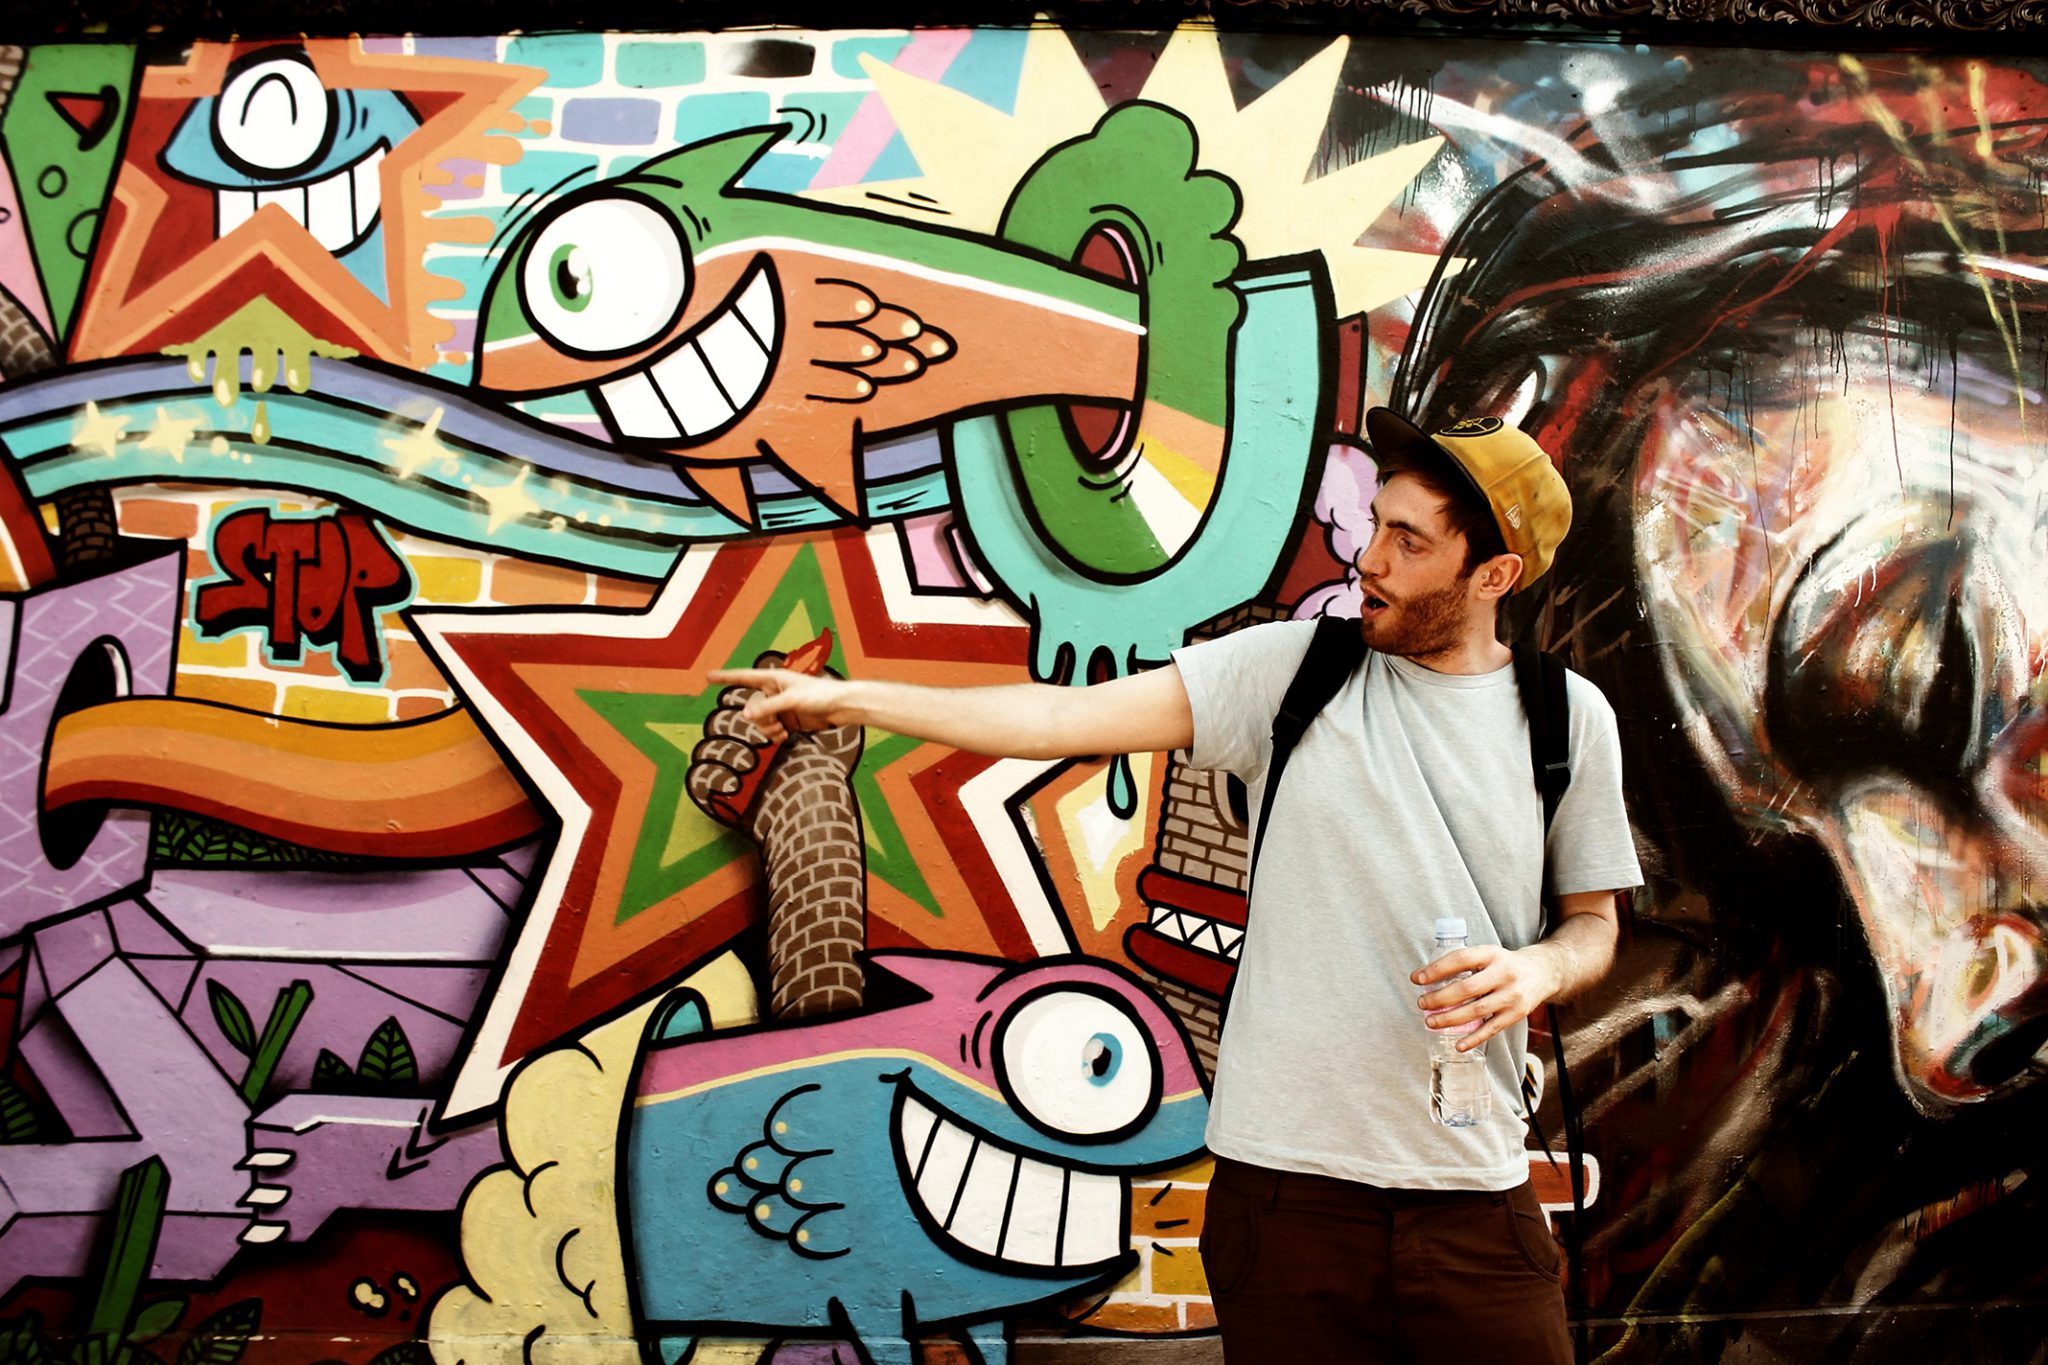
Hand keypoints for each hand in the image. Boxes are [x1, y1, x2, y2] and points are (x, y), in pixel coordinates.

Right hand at [705, 665, 855, 741]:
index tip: (708, 677)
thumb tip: (745, 716)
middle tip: (775, 723)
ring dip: (767, 729)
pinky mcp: (787, 721)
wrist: (841, 707)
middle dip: (759, 719)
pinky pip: (771, 730)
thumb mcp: (791, 700)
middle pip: (751, 708)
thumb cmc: (820, 695)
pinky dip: (775, 735)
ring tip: (782, 731)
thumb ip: (768, 708)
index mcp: (773, 679)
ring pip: (760, 722)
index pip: (744, 677)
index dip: (725, 677)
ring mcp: (780, 708)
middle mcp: (774, 692)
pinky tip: (785, 735)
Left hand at [1411, 944, 1564, 1050]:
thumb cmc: (1505, 964)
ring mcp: (1511, 996)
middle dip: (1440, 998)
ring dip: (1450, 1019)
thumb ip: (1464, 963)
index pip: (1460, 959)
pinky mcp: (1516, 1015)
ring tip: (1430, 1021)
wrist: (1542, 972)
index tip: (1417, 979)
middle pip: (1466, 989)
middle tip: (1422, 1003)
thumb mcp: (1488, 954)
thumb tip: (1426, 978)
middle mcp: (1504, 974)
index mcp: (1492, 954)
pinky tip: (1457, 1044)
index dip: (1436, 969)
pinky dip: (1474, 1039)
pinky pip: (1492, 1029)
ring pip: (1476, 1011)